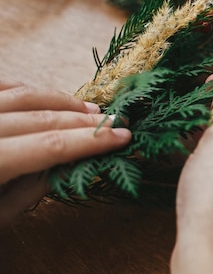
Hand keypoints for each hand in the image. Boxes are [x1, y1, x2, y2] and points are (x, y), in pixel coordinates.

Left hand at [0, 80, 131, 225]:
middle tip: (114, 119)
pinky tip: (45, 96)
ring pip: (22, 94)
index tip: (123, 136)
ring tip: (88, 108)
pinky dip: (25, 89)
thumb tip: (69, 163)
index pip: (50, 145)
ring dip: (60, 100)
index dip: (92, 141)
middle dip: (83, 119)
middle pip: (41, 117)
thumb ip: (28, 191)